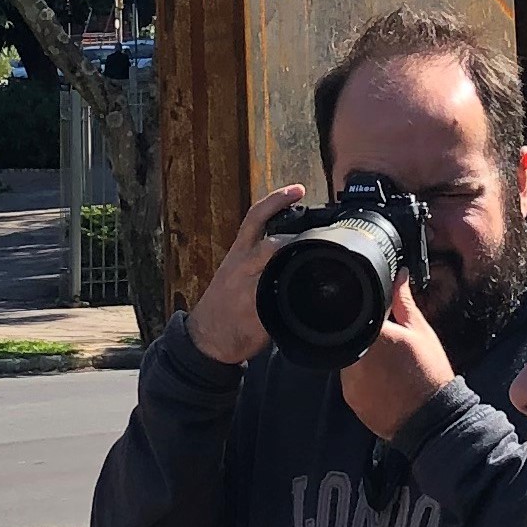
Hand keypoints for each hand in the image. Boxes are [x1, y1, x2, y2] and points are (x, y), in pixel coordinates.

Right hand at [186, 184, 306, 365]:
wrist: (207, 337)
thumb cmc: (224, 302)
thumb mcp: (234, 271)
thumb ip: (258, 258)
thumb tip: (289, 245)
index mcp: (238, 254)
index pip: (255, 218)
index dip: (276, 201)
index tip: (296, 189)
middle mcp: (241, 267)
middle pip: (270, 244)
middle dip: (296, 239)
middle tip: (320, 234)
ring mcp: (248, 292)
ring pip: (276, 272)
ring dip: (298, 268)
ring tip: (320, 263)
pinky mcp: (256, 316)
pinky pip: (280, 306)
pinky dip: (296, 303)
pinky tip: (309, 303)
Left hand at [340, 269, 456, 439]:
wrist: (432, 420)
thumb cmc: (430, 376)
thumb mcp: (421, 332)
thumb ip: (404, 302)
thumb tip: (400, 277)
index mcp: (371, 334)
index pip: (355, 313)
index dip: (366, 313)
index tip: (380, 320)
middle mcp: (353, 358)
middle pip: (349, 336)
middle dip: (365, 337)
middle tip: (390, 347)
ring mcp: (349, 381)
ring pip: (349, 359)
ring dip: (362, 358)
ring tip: (389, 367)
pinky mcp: (351, 399)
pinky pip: (352, 381)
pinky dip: (364, 379)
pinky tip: (385, 382)